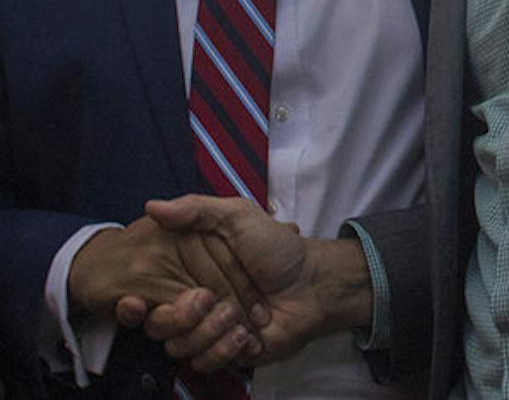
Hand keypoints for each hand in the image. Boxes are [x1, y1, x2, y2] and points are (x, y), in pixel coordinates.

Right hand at [138, 195, 371, 372]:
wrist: (312, 284)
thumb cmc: (277, 248)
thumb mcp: (239, 216)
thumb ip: (197, 210)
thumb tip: (153, 206)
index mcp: (188, 272)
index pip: (149, 294)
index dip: (136, 302)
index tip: (135, 302)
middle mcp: (192, 302)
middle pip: (157, 325)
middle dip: (180, 317)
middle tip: (207, 301)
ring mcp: (207, 328)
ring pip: (179, 347)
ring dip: (208, 332)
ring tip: (239, 318)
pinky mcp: (224, 351)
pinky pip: (204, 363)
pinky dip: (224, 350)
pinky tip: (245, 335)